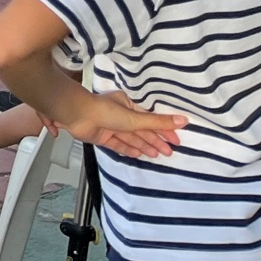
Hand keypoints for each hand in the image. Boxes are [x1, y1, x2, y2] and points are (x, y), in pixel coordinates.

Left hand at [50, 89, 187, 159]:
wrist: (76, 115)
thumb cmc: (106, 111)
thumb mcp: (135, 118)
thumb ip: (158, 122)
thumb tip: (184, 120)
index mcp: (127, 105)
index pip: (149, 119)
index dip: (163, 130)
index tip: (176, 141)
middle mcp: (119, 114)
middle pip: (140, 130)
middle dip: (154, 141)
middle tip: (169, 152)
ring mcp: (109, 126)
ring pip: (130, 138)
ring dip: (143, 146)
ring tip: (157, 155)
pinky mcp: (100, 136)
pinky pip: (117, 144)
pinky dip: (127, 149)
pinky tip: (138, 155)